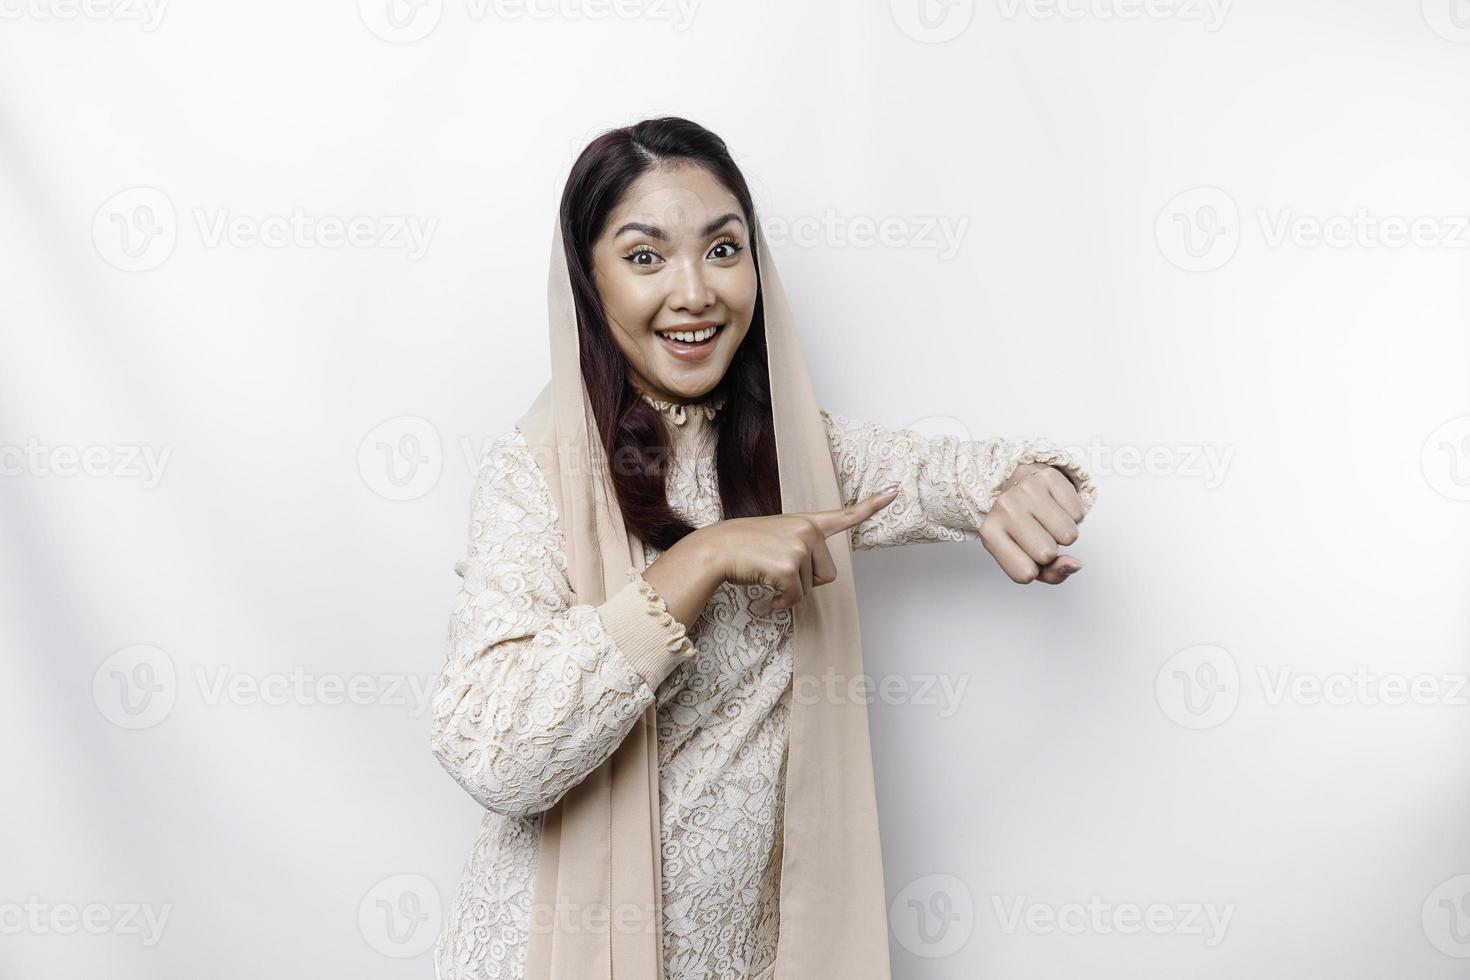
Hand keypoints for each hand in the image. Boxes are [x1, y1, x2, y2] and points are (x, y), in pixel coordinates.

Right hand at [694, 487, 899, 609]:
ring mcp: (799, 547)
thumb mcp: (779, 537)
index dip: (873, 505)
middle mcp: (808, 531)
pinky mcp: (788, 567)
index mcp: (807, 522)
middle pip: (827, 574)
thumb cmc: (746, 546)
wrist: (718, 548)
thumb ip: (802, 547)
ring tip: (768, 575)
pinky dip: (783, 602)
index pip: (845, 514)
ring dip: (790, 591)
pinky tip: (769, 594)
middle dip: (805, 581)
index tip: (895, 491)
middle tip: (779, 569)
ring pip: (809, 587)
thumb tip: (814, 576)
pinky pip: (796, 597)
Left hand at [981, 464, 1086, 584]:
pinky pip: (1078, 514)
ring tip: (1048, 522)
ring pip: (1067, 535)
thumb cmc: (1021, 529)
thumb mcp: (1025, 558)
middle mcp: (1004, 509)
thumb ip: (1051, 574)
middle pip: (1047, 554)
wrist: (1019, 486)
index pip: (1024, 574)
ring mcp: (1025, 491)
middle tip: (1039, 535)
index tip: (1026, 554)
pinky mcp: (1048, 477)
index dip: (1034, 570)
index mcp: (990, 534)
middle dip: (1050, 550)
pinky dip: (1072, 516)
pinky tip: (1056, 508)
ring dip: (1064, 534)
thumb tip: (1074, 564)